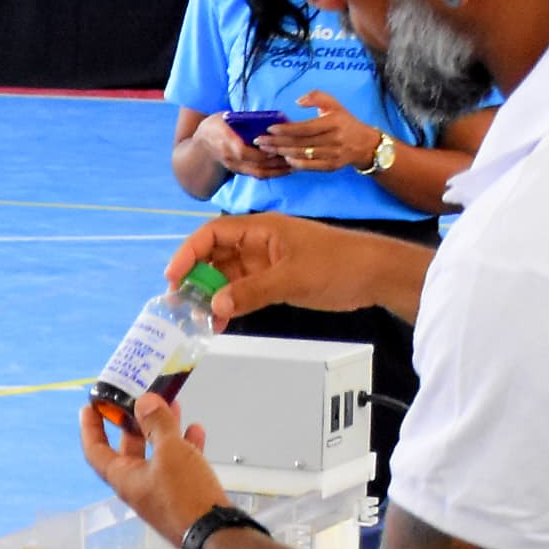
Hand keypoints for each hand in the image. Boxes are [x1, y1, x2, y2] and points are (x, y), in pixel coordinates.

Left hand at [79, 390, 224, 545]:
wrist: (215, 534)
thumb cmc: (187, 499)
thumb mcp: (170, 452)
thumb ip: (157, 423)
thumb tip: (144, 402)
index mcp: (124, 478)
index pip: (95, 450)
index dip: (91, 427)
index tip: (90, 407)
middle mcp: (138, 485)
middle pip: (128, 448)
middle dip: (135, 421)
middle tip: (139, 401)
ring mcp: (160, 491)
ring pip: (156, 453)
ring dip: (163, 429)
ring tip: (173, 407)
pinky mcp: (182, 494)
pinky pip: (179, 464)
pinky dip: (185, 446)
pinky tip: (195, 432)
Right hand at [164, 210, 426, 320]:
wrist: (374, 274)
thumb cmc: (339, 263)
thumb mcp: (293, 278)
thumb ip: (253, 292)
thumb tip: (215, 306)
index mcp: (260, 228)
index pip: (212, 233)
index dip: (188, 252)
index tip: (174, 276)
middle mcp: (258, 243)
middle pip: (214, 256)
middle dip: (195, 277)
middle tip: (180, 303)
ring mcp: (266, 262)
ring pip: (227, 276)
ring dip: (211, 294)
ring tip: (198, 318)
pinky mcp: (276, 279)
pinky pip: (243, 289)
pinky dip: (230, 303)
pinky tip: (221, 320)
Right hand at [204, 115, 290, 178]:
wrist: (201, 147)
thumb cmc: (215, 126)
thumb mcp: (224, 116)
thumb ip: (243, 118)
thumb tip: (270, 117)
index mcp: (225, 140)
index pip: (242, 150)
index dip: (261, 151)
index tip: (277, 146)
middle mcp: (230, 157)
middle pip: (256, 164)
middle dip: (276, 161)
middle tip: (294, 154)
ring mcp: (235, 167)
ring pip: (259, 173)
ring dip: (278, 169)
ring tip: (295, 163)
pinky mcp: (241, 172)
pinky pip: (259, 175)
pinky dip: (274, 173)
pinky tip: (287, 168)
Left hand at [267, 101, 393, 173]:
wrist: (365, 144)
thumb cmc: (345, 121)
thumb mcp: (334, 104)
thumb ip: (317, 97)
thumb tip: (298, 101)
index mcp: (334, 122)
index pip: (305, 128)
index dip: (286, 129)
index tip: (270, 128)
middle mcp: (334, 139)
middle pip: (300, 143)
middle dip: (277, 142)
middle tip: (260, 141)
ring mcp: (334, 155)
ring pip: (303, 155)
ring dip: (282, 153)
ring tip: (266, 150)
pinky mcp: (332, 167)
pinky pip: (310, 167)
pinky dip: (295, 164)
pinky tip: (283, 159)